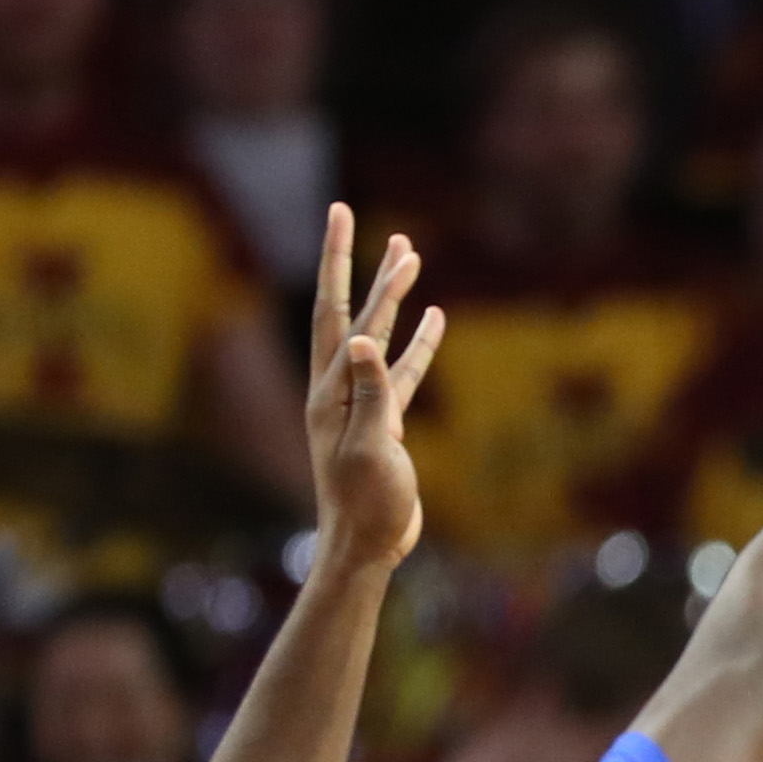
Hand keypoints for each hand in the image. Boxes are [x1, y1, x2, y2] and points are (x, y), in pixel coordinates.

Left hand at [304, 205, 445, 576]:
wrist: (368, 548)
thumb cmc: (366, 506)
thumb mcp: (369, 449)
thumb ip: (369, 393)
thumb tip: (364, 339)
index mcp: (328, 389)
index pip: (336, 311)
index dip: (340, 261)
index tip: (343, 213)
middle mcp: (339, 388)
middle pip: (351, 313)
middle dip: (363, 268)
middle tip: (375, 224)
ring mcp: (362, 404)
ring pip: (380, 336)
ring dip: (393, 297)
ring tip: (409, 256)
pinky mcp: (385, 422)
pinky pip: (404, 371)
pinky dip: (418, 343)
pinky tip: (435, 318)